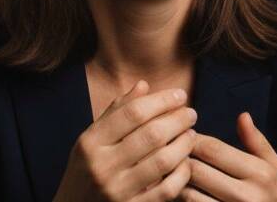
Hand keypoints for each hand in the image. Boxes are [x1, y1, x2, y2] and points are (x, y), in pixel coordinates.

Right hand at [53, 80, 198, 201]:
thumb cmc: (85, 171)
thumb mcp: (92, 139)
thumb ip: (116, 112)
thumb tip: (143, 85)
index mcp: (91, 142)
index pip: (132, 113)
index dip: (161, 100)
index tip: (179, 94)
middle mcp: (102, 166)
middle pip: (151, 134)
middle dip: (177, 120)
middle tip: (190, 113)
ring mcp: (116, 191)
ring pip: (162, 161)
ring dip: (183, 144)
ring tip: (191, 134)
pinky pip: (166, 190)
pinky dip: (181, 174)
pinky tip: (185, 163)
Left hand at [179, 112, 276, 201]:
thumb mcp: (275, 165)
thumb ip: (257, 141)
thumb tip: (242, 115)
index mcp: (259, 173)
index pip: (213, 149)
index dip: (192, 139)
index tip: (184, 134)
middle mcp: (246, 196)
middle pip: (196, 170)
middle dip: (180, 158)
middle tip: (171, 151)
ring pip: (188, 194)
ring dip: (177, 181)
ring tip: (173, 172)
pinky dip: (182, 200)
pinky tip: (181, 191)